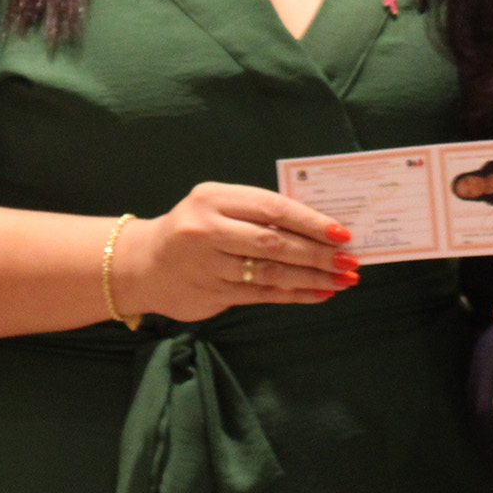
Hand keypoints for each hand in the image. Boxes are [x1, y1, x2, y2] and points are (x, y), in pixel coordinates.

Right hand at [111, 182, 358, 323]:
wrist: (142, 264)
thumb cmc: (192, 229)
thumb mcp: (216, 206)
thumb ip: (256, 212)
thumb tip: (317, 225)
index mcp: (214, 198)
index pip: (272, 208)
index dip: (310, 222)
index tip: (342, 233)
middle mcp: (207, 229)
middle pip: (274, 242)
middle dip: (317, 253)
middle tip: (350, 261)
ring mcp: (208, 264)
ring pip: (271, 272)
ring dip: (311, 277)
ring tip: (342, 279)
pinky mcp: (211, 292)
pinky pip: (261, 294)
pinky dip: (294, 294)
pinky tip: (319, 293)